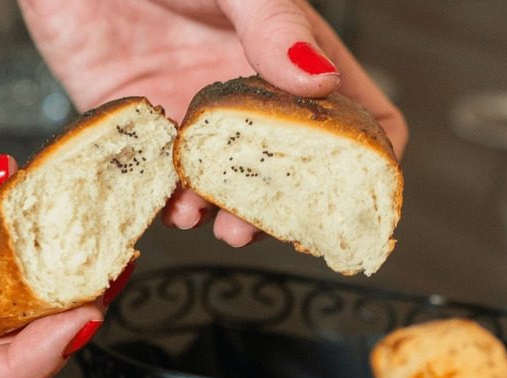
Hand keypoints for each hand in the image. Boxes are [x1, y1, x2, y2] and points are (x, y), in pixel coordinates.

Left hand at [19, 0, 407, 246]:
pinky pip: (159, 179)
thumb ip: (274, 25)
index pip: (356, 115)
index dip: (368, 159)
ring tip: (205, 215)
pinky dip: (167, 201)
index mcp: (286, 56)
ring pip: (224, 185)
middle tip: (257, 223)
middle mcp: (245, 95)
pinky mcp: (138, 126)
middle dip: (281, 206)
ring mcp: (193, 115)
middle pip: (287, 169)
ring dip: (221, 211)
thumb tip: (320, 80)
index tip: (357, 196)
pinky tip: (168, 201)